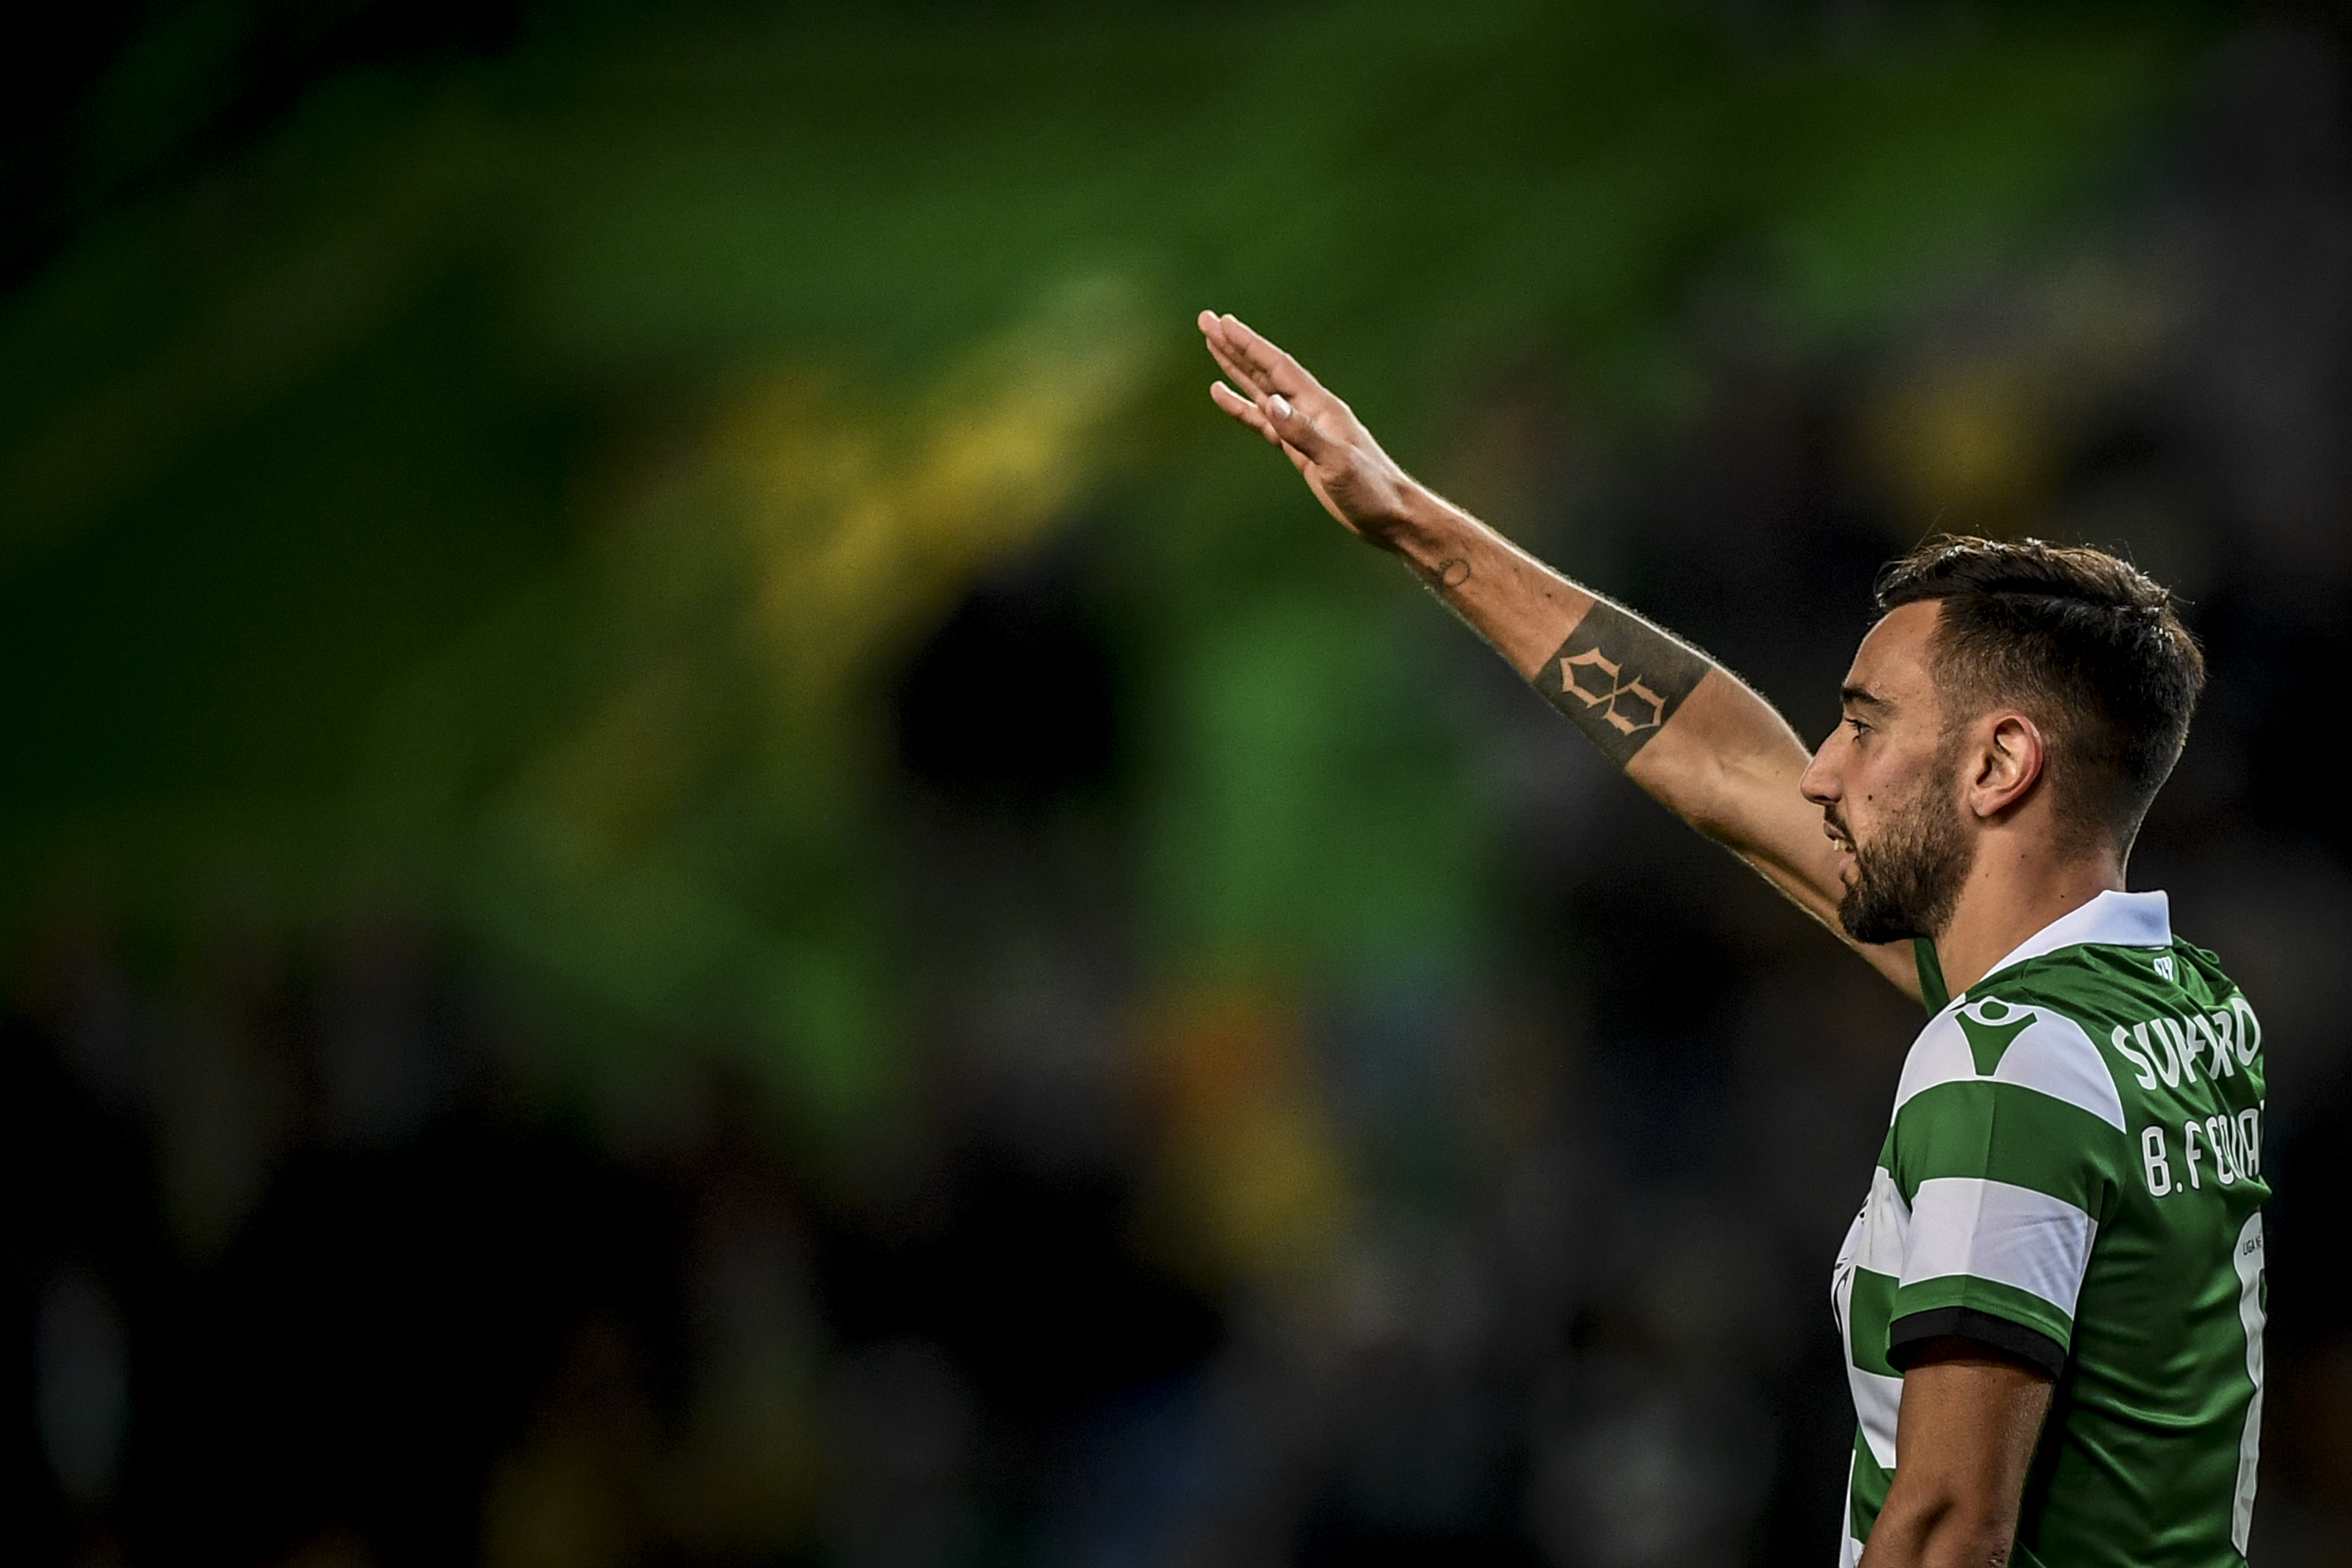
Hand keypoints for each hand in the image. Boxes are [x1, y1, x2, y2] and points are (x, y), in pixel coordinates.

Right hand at [1198, 311, 1421, 546]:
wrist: (1390, 514)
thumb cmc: (1371, 489)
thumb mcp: (1337, 462)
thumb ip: (1303, 433)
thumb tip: (1270, 403)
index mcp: (1319, 406)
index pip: (1277, 367)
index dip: (1248, 345)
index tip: (1222, 323)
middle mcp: (1309, 409)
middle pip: (1265, 370)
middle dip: (1235, 345)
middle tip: (1206, 320)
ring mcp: (1303, 428)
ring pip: (1261, 389)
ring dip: (1236, 368)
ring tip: (1211, 345)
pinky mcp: (1299, 448)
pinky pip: (1263, 421)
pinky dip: (1241, 406)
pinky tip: (1222, 395)